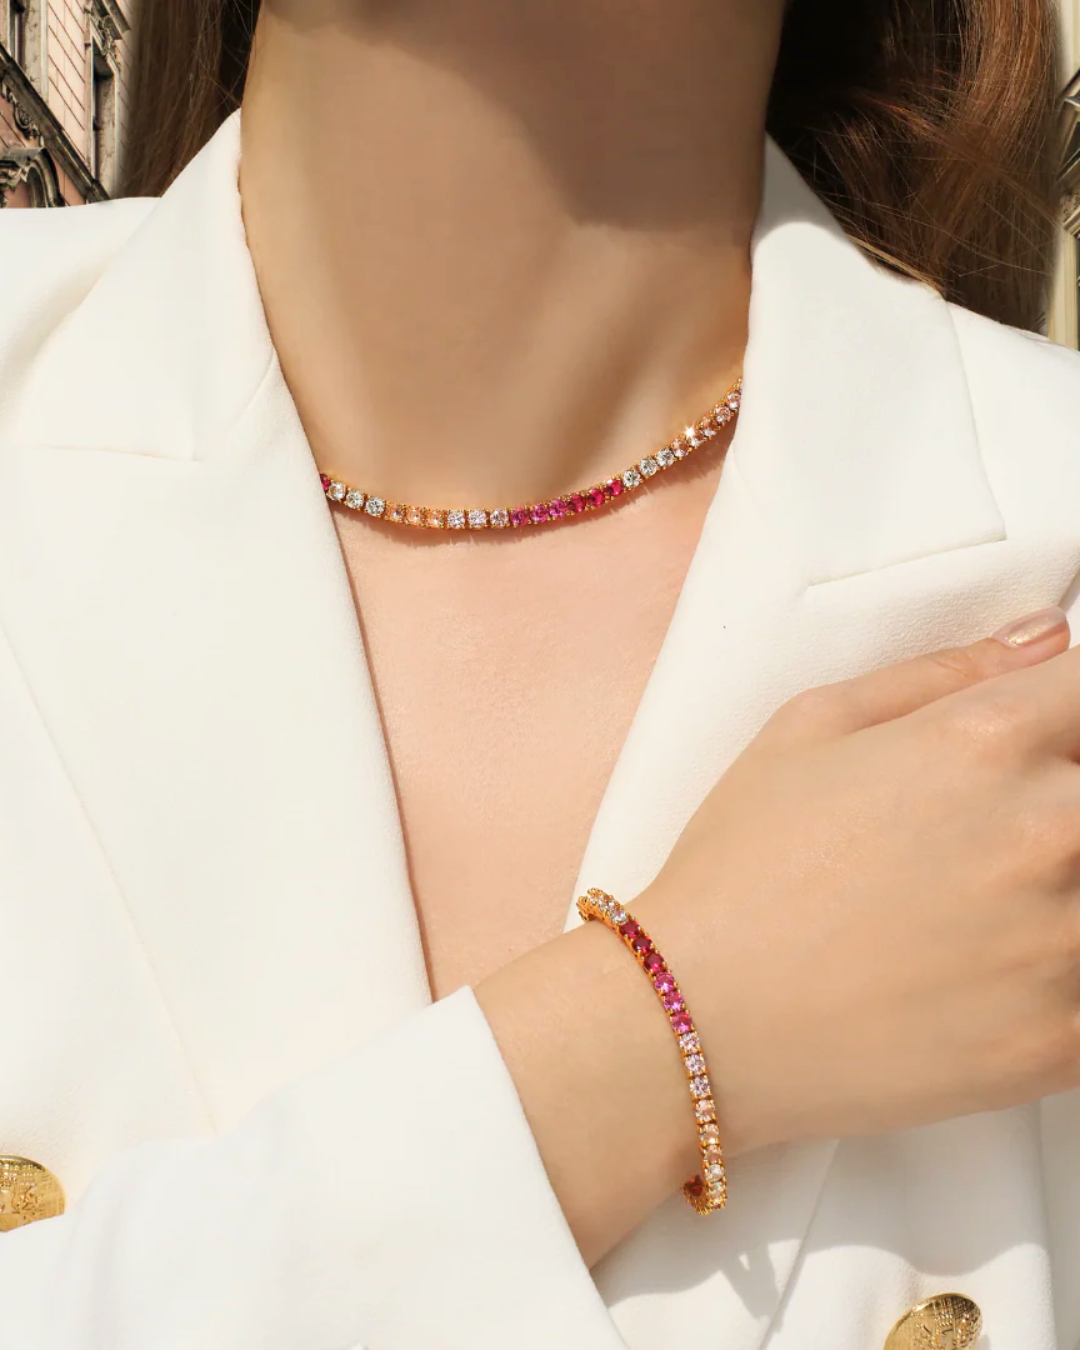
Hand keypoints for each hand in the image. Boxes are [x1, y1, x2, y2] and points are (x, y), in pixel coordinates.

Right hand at [479, 604, 1077, 1265]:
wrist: (697, 1020)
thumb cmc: (738, 873)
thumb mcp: (807, 727)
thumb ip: (940, 671)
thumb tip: (1043, 640)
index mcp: (984, 740)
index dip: (1069, 711)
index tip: (1047, 736)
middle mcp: (1045, 832)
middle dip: (1061, 795)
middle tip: (989, 832)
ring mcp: (1066, 943)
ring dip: (1065, 885)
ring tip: (981, 905)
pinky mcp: (1065, 1040)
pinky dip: (1064, 970)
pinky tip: (995, 968)